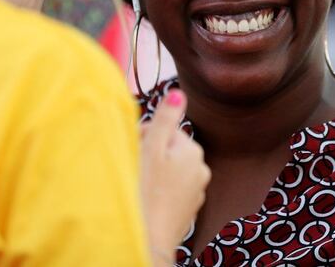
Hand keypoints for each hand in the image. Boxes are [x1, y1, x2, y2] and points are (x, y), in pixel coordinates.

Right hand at [139, 90, 209, 263]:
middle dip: (150, 154)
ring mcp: (196, 192)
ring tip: (140, 186)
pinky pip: (170, 190)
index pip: (166, 130)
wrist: (147, 241)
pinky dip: (159, 191)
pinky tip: (147, 200)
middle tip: (134, 169)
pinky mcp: (187, 210)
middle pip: (169, 149)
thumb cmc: (146, 193)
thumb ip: (165, 119)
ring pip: (169, 170)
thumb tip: (179, 93)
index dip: (145, 136)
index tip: (133, 149)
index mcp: (193, 151)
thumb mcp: (151, 149)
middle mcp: (201, 170)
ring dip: (154, 173)